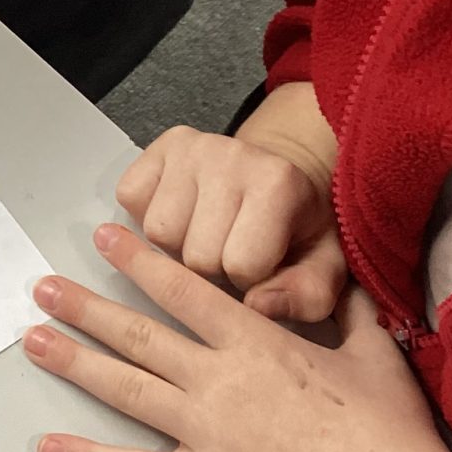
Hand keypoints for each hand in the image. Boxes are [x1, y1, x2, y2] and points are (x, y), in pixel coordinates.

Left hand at [25, 225, 451, 451]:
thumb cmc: (388, 432)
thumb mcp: (374, 354)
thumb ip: (348, 313)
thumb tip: (344, 286)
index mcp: (256, 342)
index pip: (183, 289)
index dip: (139, 260)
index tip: (103, 236)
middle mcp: (218, 380)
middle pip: (138, 335)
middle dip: (86, 307)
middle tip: (43, 287)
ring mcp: (205, 432)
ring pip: (125, 390)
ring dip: (75, 363)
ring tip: (32, 342)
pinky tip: (49, 449)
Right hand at [118, 104, 341, 319]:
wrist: (276, 173)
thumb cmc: (296, 228)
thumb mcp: (322, 268)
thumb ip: (303, 296)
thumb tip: (256, 307)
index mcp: (278, 183)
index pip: (241, 264)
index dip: (248, 279)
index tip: (260, 266)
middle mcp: (233, 155)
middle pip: (194, 255)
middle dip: (210, 267)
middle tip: (230, 249)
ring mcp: (193, 146)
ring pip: (156, 232)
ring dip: (177, 245)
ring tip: (206, 233)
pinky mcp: (161, 145)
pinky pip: (129, 198)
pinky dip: (147, 214)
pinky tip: (182, 213)